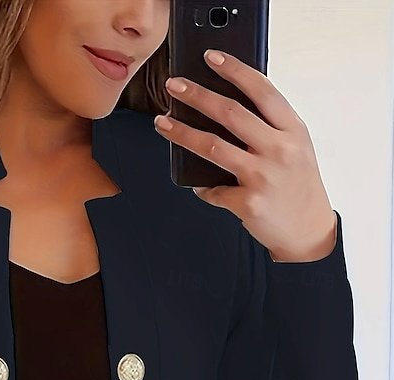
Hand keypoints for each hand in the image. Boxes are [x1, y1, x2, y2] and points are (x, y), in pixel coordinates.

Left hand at [154, 48, 337, 262]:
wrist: (309, 230)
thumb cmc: (298, 187)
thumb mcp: (296, 148)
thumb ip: (270, 127)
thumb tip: (224, 107)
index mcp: (292, 131)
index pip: (261, 90)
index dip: (234, 70)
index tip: (210, 58)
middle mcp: (278, 150)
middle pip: (230, 113)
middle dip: (197, 95)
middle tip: (173, 85)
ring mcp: (263, 176)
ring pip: (212, 146)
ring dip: (182, 133)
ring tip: (163, 123)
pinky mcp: (248, 203)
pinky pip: (213, 189)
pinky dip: (202, 187)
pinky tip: (199, 184)